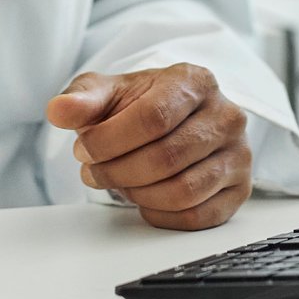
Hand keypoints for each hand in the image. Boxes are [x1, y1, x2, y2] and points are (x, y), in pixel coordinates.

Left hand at [44, 64, 252, 229]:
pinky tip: (144, 197)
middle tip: (92, 170)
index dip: (110, 140)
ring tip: (117, 182)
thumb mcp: (108, 93)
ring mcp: (239, 154)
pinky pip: (196, 217)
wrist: (173, 120)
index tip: (83, 149)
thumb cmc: (140, 106)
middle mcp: (227, 115)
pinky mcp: (240, 189)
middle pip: (166, 157)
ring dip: (137, 193)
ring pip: (182, 191)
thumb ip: (82, 99)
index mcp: (195, 81)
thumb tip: (58, 110)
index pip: (152, 117)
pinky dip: (159, 213)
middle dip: (118, 171)